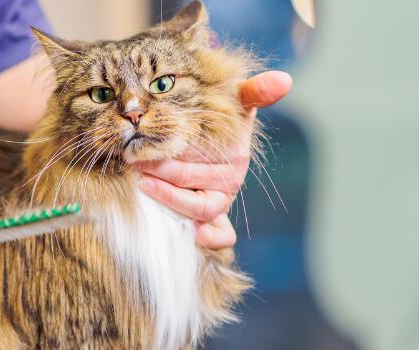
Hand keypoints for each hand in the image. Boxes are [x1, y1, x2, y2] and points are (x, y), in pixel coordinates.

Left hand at [135, 71, 292, 248]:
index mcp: (235, 154)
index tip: (148, 162)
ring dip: (171, 201)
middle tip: (134, 163)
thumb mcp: (236, 99)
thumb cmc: (219, 115)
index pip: (204, 165)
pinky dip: (211, 238)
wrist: (215, 131)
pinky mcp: (216, 217)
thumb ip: (255, 90)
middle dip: (161, 175)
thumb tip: (284, 80)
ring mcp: (222, 200)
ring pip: (199, 209)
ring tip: (143, 185)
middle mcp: (229, 180)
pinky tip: (193, 235)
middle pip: (193, 185)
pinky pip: (222, 234)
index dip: (174, 167)